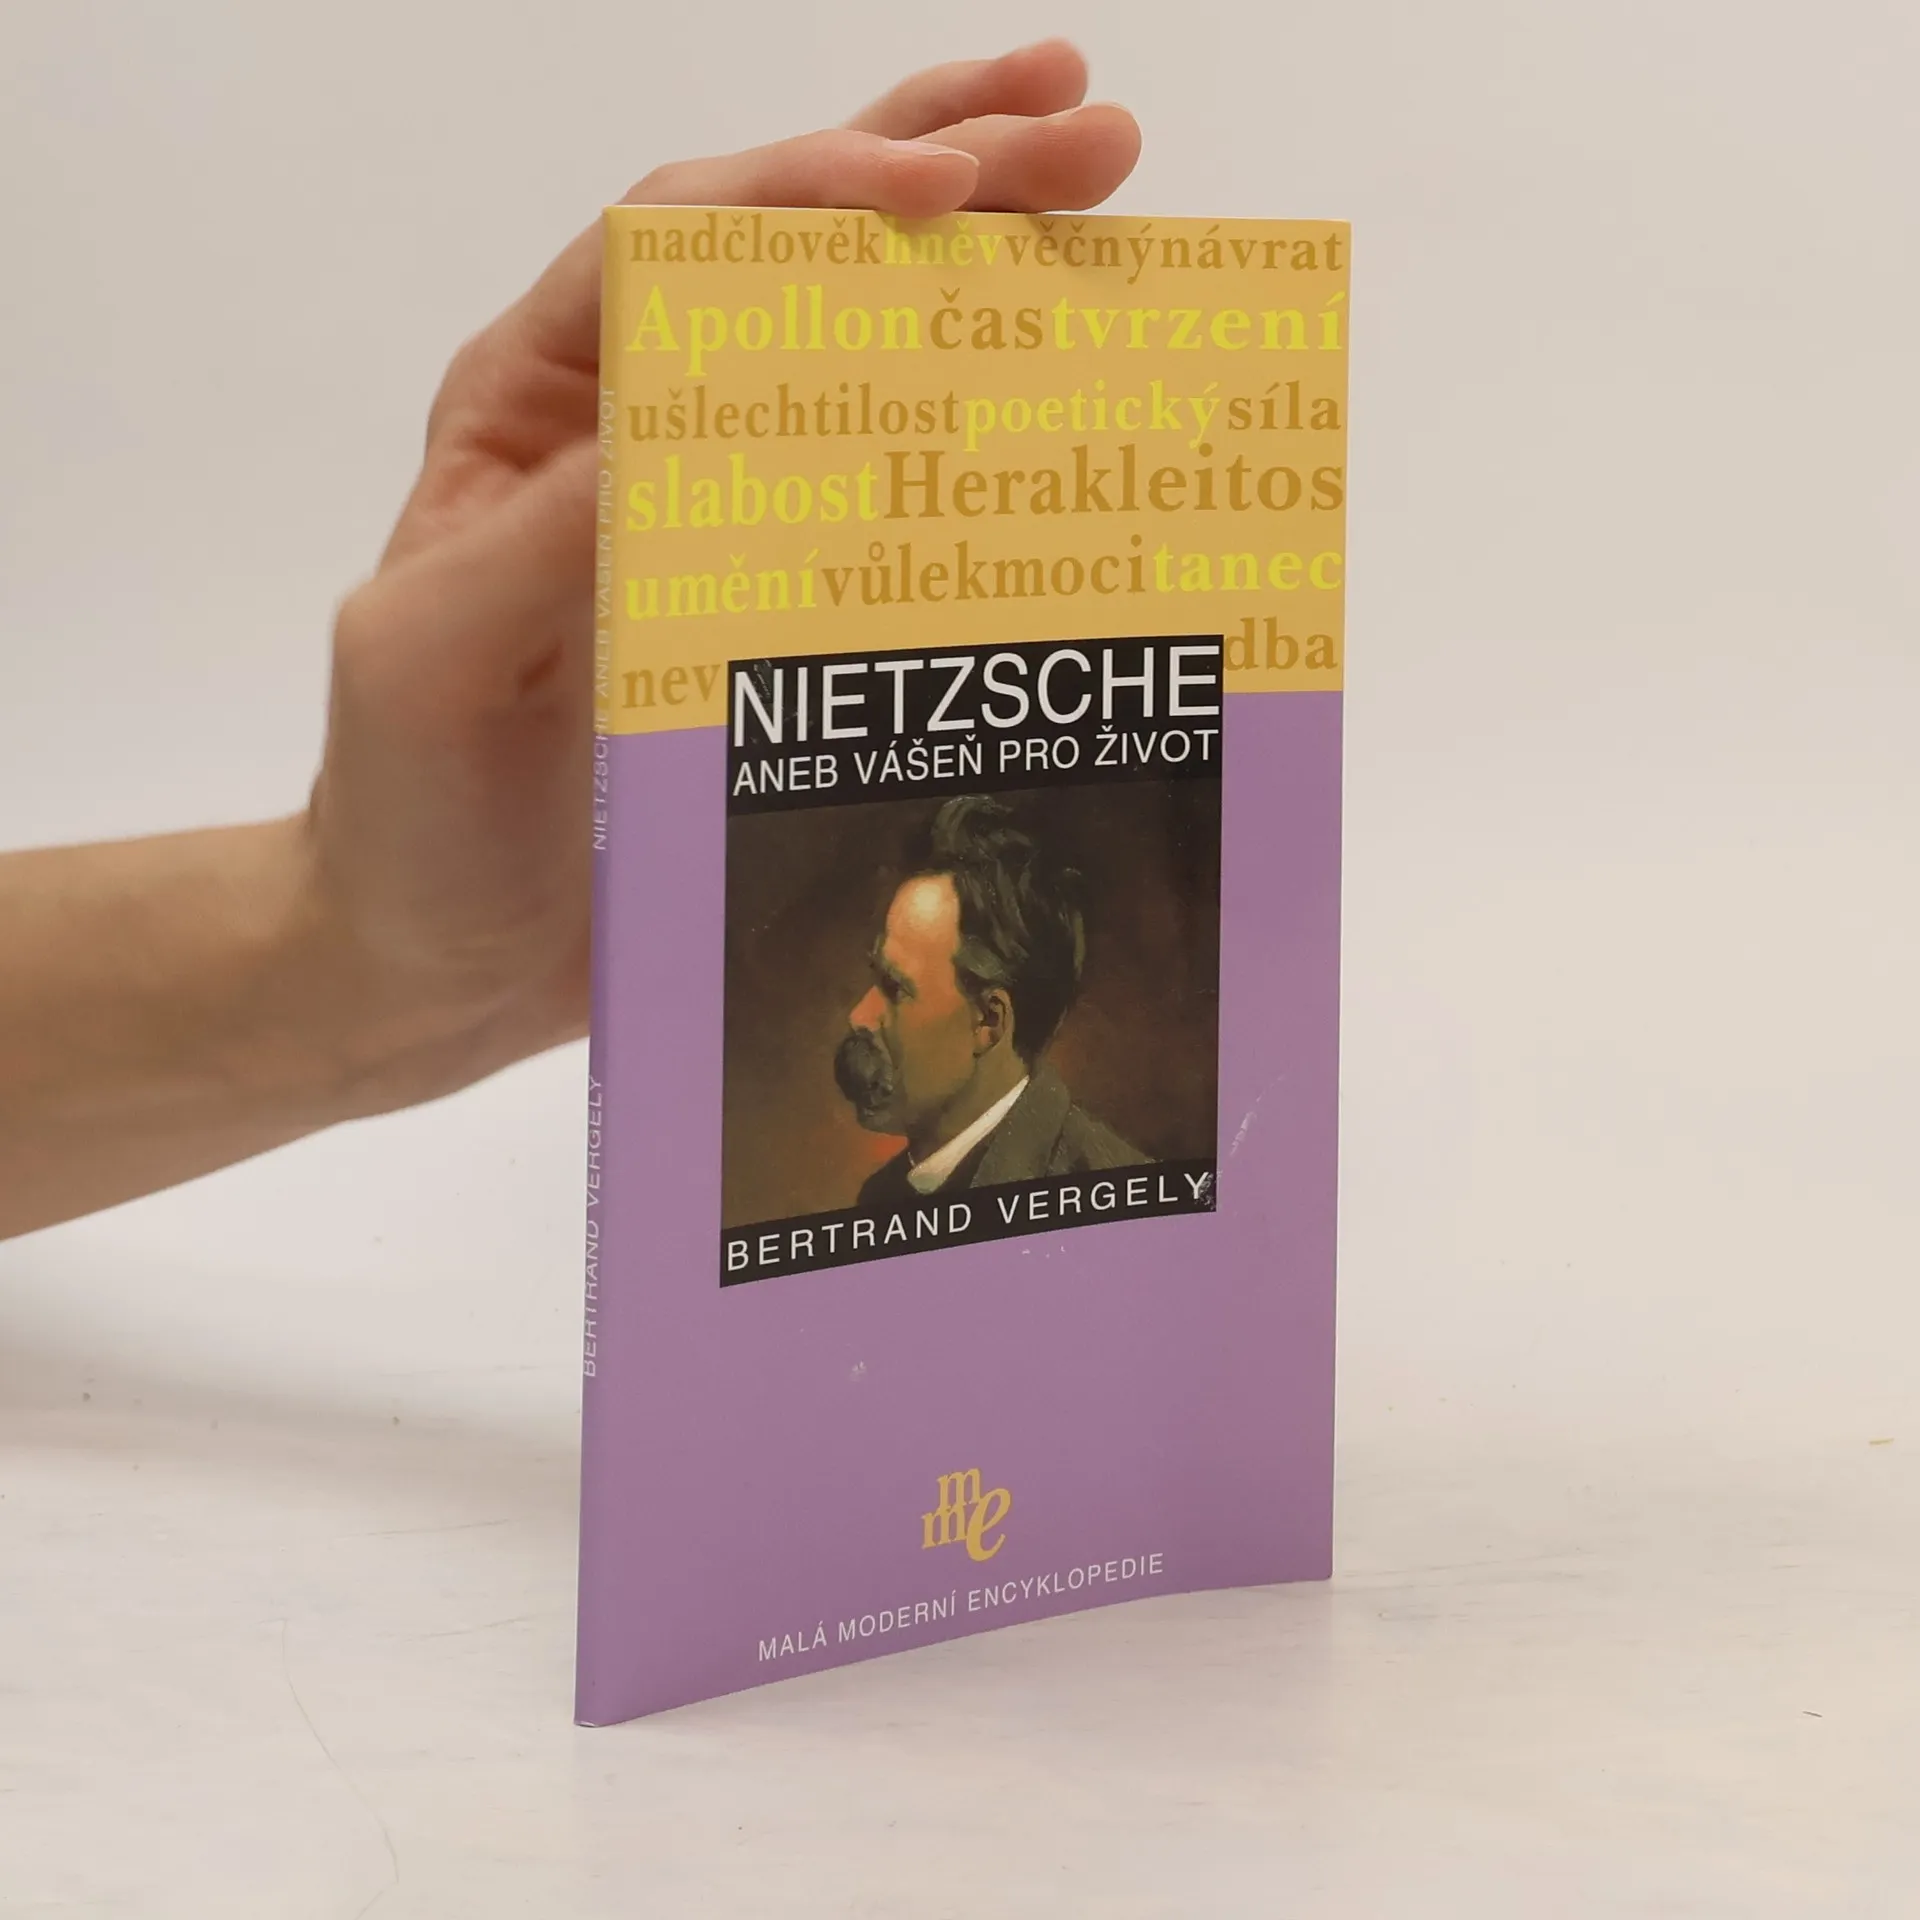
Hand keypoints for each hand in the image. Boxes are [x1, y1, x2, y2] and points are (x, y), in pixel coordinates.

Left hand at [308, 41, 1142, 1110]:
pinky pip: (904, 495)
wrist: (449, 954)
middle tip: (1089, 130)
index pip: (681, 244)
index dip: (812, 192)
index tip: (946, 184)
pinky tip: (1073, 372)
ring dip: (985, 255)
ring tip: (1103, 178)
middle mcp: (644, 434)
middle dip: (941, 171)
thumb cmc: (410, 812)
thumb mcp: (430, 660)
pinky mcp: (794, 608)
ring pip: (864, 344)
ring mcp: (731, 518)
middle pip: (796, 256)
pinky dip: (989, 425)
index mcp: (544, 409)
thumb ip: (538, 538)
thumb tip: (699, 425)